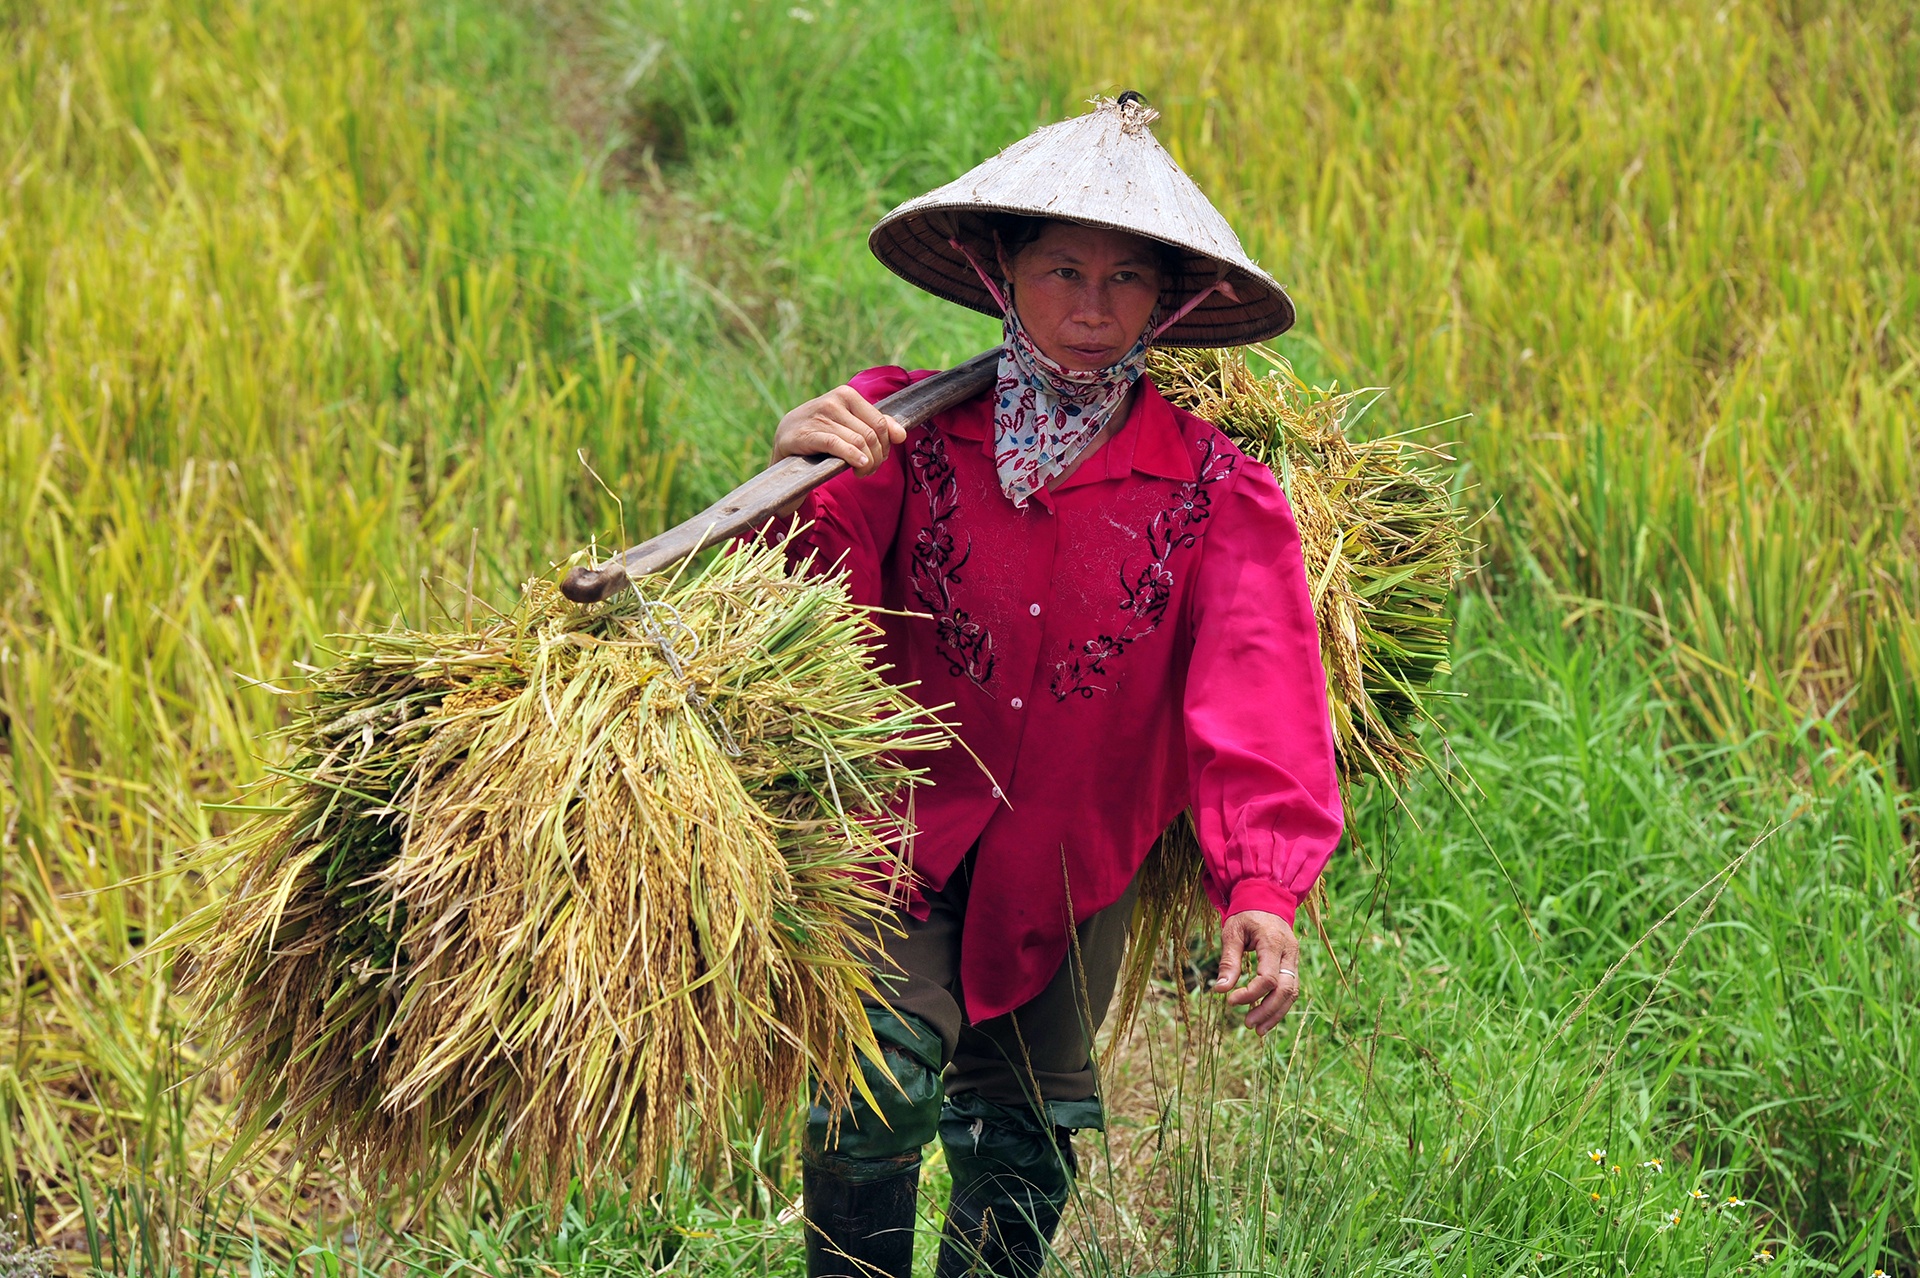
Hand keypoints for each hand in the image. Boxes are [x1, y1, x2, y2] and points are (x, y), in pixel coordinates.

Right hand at [772, 385, 904, 477]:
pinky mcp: (806, 434)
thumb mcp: (849, 425)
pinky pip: (837, 445)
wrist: (786, 440)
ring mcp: (818, 416)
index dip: (886, 445)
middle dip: (877, 457)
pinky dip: (852, 457)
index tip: (880, 458)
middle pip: (871, 435)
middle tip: (870, 470)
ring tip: (862, 472)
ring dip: (866, 463)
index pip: (880, 422)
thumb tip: (902, 435)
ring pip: (858, 442)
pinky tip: (858, 467)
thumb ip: (876, 426)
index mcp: (846, 394)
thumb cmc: (822, 433)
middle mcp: (832, 401)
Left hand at [1212, 909, 1300, 1035]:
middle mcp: (1290, 952)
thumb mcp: (1232, 932)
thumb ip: (1229, 960)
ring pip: (1292, 993)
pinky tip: (1266, 1018)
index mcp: (1274, 942)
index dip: (1250, 994)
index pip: (1268, 978)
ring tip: (1257, 1029)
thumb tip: (1220, 990)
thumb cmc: (1246, 915)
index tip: (1231, 1001)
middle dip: (1267, 1010)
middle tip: (1247, 1024)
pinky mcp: (1293, 965)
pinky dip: (1280, 1005)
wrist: (1267, 899)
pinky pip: (1291, 989)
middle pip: (1285, 990)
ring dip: (1276, 1013)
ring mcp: (1295, 959)